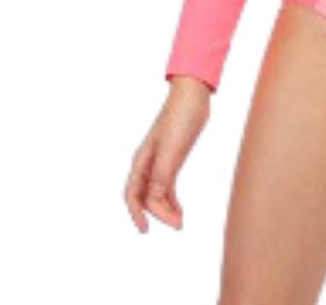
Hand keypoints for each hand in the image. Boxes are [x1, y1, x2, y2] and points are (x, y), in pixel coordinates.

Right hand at [124, 77, 211, 231]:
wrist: (193, 96)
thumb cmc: (180, 119)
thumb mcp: (171, 150)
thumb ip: (161, 177)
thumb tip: (153, 202)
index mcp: (142, 160)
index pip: (133, 194)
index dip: (136, 214)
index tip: (145, 230)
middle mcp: (147, 163)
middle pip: (145, 197)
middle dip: (157, 214)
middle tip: (177, 225)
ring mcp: (160, 160)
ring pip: (156, 193)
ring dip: (166, 209)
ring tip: (180, 222)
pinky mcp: (173, 157)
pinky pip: (167, 185)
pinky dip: (172, 199)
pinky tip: (180, 209)